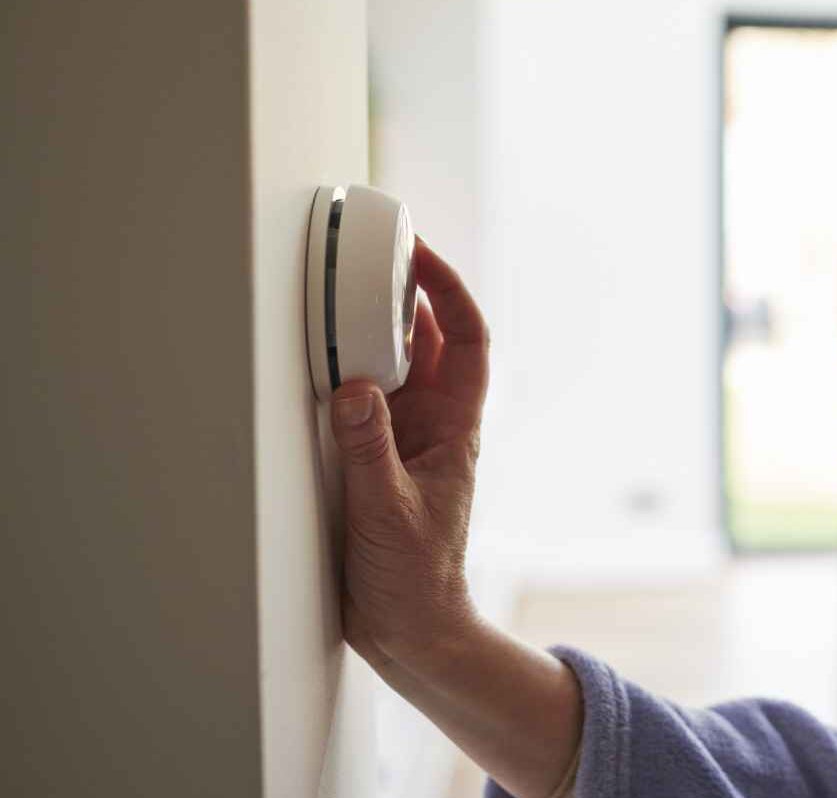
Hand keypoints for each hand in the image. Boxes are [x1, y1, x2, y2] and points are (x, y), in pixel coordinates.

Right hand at [330, 236, 487, 673]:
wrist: (413, 631)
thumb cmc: (417, 579)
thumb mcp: (389, 511)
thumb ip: (370, 450)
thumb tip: (354, 388)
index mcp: (456, 428)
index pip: (469, 342)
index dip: (451, 292)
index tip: (423, 254)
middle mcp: (435, 425)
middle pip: (431, 342)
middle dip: (408, 295)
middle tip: (374, 253)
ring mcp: (405, 439)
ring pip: (396, 367)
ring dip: (375, 329)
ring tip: (343, 288)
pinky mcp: (376, 459)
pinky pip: (363, 400)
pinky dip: (345, 371)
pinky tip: (319, 356)